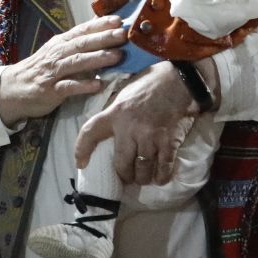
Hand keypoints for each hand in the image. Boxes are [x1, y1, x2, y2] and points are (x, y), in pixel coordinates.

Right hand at [0, 14, 126, 125]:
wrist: (11, 89)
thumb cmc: (40, 69)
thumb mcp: (56, 52)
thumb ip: (76, 44)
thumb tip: (101, 30)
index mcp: (60, 43)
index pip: (82, 30)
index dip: (100, 25)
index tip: (119, 20)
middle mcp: (57, 54)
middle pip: (82, 44)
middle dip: (104, 38)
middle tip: (123, 34)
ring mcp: (53, 72)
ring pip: (77, 62)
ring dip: (98, 58)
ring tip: (117, 56)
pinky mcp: (50, 90)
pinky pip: (69, 87)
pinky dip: (84, 85)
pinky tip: (99, 85)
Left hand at [75, 60, 196, 187]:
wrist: (177, 79)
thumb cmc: (148, 85)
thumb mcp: (123, 95)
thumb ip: (113, 113)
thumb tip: (105, 131)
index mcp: (115, 113)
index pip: (90, 133)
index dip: (81, 150)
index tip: (81, 163)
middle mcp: (130, 127)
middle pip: (122, 163)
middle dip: (124, 175)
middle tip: (127, 176)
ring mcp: (150, 136)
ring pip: (142, 170)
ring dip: (142, 178)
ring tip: (143, 178)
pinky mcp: (168, 141)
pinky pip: (164, 166)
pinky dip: (161, 176)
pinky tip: (159, 178)